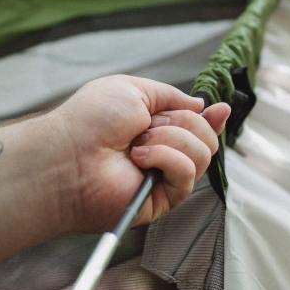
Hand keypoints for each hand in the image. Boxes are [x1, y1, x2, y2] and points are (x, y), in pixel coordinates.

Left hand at [45, 75, 229, 232]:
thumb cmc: (90, 120)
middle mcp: (163, 152)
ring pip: (202, 153)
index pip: (197, 125)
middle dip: (181, 123)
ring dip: (171, 139)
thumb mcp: (134, 90)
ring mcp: (164, 177)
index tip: (220, 109)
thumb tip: (201, 105)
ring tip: (137, 144)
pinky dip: (166, 158)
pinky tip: (140, 158)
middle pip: (206, 137)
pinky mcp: (162, 200)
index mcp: (155, 126)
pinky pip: (187, 174)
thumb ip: (170, 95)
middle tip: (147, 126)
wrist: (69, 154)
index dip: (211, 118)